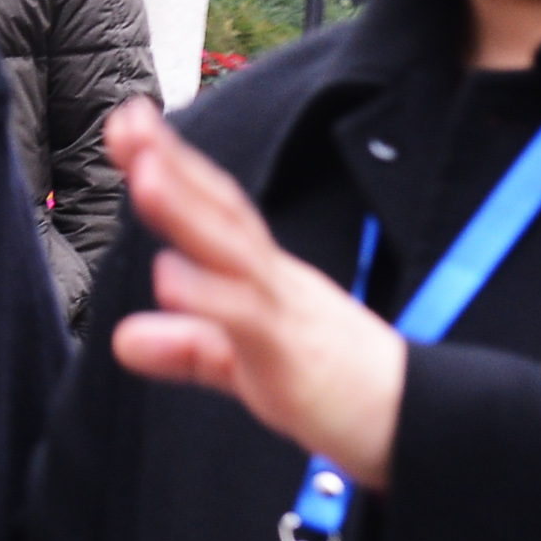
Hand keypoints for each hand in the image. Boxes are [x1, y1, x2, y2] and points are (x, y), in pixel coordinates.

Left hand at [102, 97, 410, 489]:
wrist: (415, 420)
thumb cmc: (336, 386)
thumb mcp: (245, 368)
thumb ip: (189, 349)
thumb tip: (125, 340)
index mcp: (264, 275)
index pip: (216, 209)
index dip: (172, 165)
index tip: (129, 123)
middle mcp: (275, 278)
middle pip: (221, 210)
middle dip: (171, 163)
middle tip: (126, 121)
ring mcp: (287, 309)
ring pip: (233, 249)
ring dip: (187, 211)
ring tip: (143, 174)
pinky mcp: (294, 351)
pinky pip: (249, 317)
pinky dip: (209, 295)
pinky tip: (169, 275)